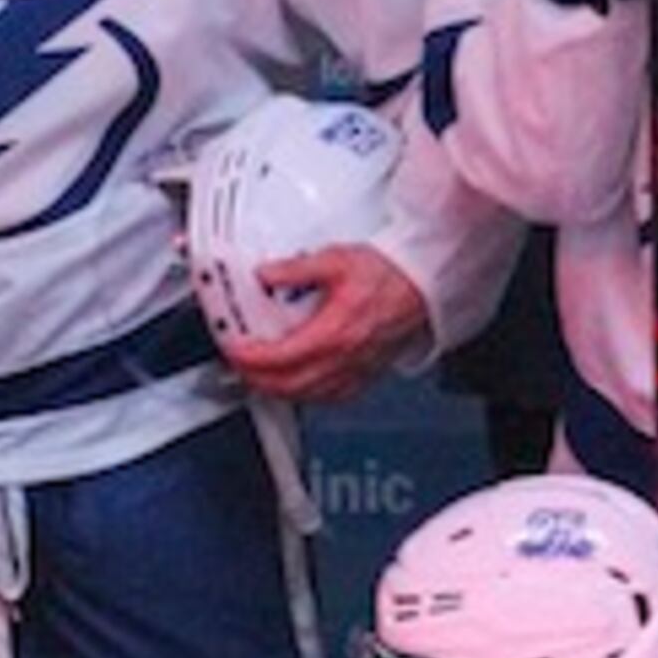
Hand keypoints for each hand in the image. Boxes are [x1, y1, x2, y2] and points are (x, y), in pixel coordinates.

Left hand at [216, 244, 428, 406]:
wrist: (424, 284)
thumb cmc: (388, 274)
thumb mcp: (336, 260)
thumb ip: (296, 269)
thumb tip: (266, 275)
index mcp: (334, 332)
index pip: (281, 357)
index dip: (251, 357)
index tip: (234, 350)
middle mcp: (346, 357)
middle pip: (290, 384)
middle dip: (257, 379)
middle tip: (239, 367)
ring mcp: (358, 369)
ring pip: (311, 395)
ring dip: (280, 391)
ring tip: (260, 379)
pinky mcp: (369, 373)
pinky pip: (334, 396)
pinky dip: (309, 396)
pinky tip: (300, 387)